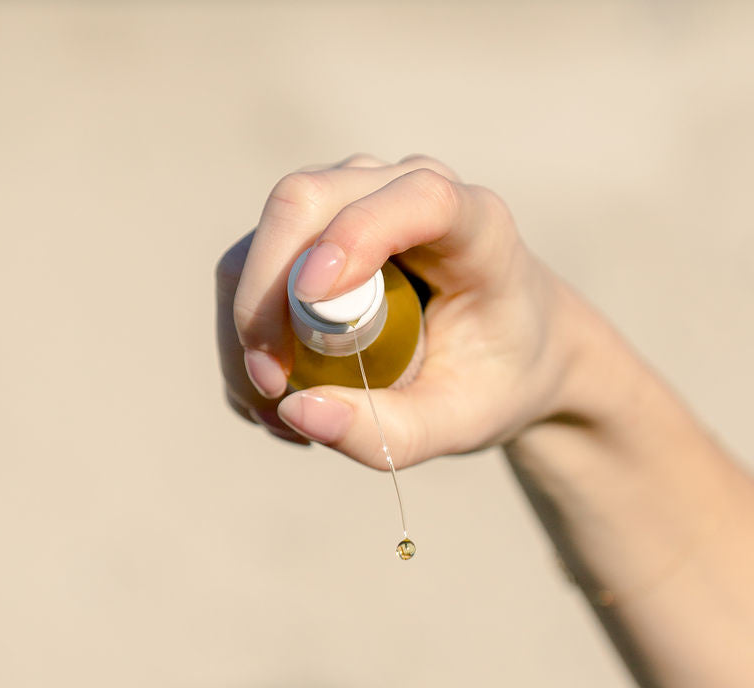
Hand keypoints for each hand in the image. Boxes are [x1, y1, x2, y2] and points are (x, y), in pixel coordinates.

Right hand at [216, 154, 630, 467]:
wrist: (507, 355)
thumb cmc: (495, 381)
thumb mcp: (458, 425)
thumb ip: (389, 430)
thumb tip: (293, 409)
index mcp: (474, 224)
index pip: (416, 198)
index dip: (358, 233)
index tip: (314, 299)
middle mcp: (402, 191)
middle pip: (305, 203)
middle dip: (266, 296)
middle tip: (272, 388)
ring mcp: (349, 204)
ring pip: (262, 239)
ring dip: (247, 330)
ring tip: (278, 412)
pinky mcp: (310, 235)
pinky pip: (249, 271)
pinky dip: (245, 339)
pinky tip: (279, 398)